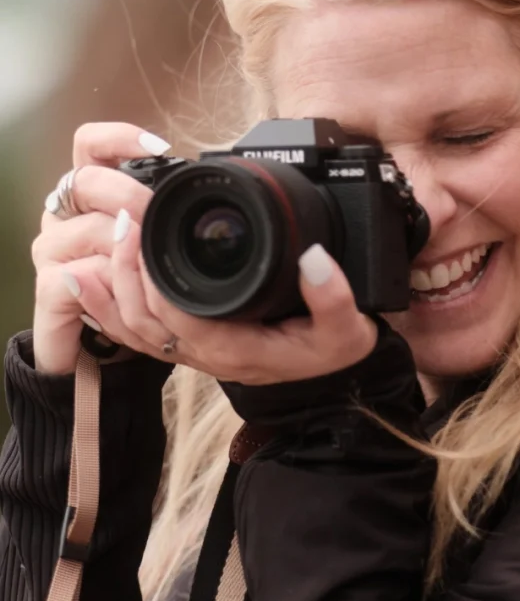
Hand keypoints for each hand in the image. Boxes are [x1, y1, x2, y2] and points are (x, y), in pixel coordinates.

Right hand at [32, 123, 171, 373]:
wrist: (94, 346)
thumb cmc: (129, 285)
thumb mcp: (150, 242)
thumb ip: (161, 211)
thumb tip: (198, 185)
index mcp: (89, 194)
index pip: (90, 144)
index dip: (120, 138)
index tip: (160, 148)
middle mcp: (64, 215)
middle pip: (85, 180)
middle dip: (129, 194)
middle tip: (157, 213)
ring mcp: (52, 251)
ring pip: (86, 229)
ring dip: (126, 245)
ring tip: (153, 260)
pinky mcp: (48, 290)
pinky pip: (77, 277)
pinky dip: (108, 281)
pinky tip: (124, 285)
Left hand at [64, 210, 377, 384]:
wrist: (328, 378)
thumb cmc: (332, 354)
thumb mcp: (347, 330)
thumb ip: (334, 297)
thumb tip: (313, 256)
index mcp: (237, 348)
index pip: (176, 315)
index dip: (151, 278)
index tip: (142, 229)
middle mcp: (205, 354)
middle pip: (143, 321)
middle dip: (123, 272)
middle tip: (120, 222)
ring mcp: (194, 351)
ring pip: (133, 330)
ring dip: (108, 291)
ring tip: (92, 248)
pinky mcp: (191, 343)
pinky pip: (138, 332)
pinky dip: (108, 310)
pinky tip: (92, 283)